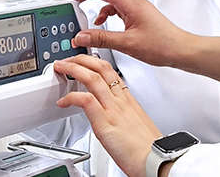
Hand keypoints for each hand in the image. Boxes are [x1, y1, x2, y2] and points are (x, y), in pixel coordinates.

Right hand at [53, 0, 196, 67]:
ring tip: (75, 6)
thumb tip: (81, 35)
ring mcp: (133, 6)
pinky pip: (113, 6)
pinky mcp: (134, 14)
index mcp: (130, 1)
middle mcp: (131, 0)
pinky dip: (101, 11)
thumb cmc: (163, 45)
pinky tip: (97, 23)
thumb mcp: (128, 44)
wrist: (181, 50)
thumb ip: (102, 39)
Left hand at [55, 55, 161, 176]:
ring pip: (92, 78)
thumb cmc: (149, 149)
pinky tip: (63, 101)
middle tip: (69, 59)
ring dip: (73, 69)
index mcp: (129, 101)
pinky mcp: (105, 123)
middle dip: (82, 59)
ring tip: (62, 68)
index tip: (85, 62)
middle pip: (102, 68)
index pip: (111, 72)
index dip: (95, 63)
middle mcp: (121, 101)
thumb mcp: (137, 125)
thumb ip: (125, 117)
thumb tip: (116, 120)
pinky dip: (71, 97)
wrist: (157, 160)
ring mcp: (113, 110)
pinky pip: (86, 101)